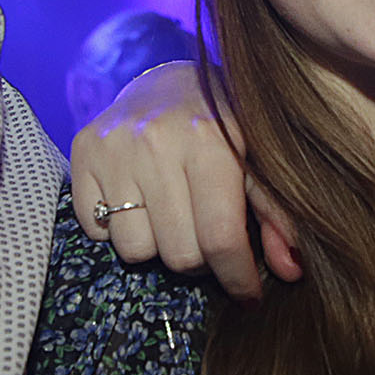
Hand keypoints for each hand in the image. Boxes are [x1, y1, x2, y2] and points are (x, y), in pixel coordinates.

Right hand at [70, 62, 301, 299]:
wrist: (168, 81)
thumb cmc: (224, 127)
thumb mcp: (260, 161)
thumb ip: (278, 216)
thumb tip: (291, 271)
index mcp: (208, 140)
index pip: (220, 239)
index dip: (237, 277)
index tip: (248, 293)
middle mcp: (156, 142)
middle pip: (178, 254)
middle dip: (200, 259)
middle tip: (206, 235)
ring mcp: (114, 148)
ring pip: (135, 250)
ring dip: (158, 245)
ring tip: (172, 215)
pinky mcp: (82, 152)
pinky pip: (96, 231)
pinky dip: (119, 229)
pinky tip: (138, 202)